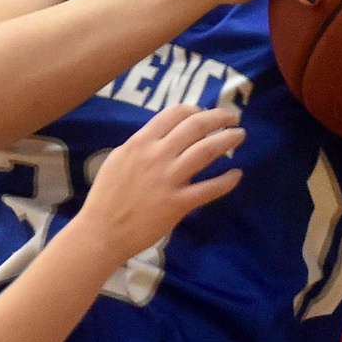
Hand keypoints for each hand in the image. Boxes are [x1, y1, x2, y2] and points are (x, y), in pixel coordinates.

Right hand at [78, 104, 245, 260]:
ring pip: (207, 150)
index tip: (205, 113)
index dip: (196, 109)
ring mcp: (169, 179)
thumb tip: (166, 135)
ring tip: (240, 136)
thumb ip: (142, 144)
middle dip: (219, 118)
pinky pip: (209, 188)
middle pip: (196, 126)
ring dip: (228, 139)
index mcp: (140, 142)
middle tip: (232, 118)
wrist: (101, 231)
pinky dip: (227, 180)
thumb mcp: (119, 159)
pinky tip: (237, 174)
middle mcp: (156, 155)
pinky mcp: (178, 203)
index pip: (175, 113)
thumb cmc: (107, 196)